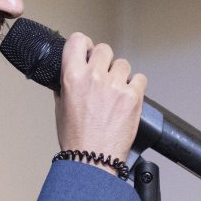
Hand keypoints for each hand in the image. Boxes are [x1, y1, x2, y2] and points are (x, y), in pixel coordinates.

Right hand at [53, 32, 146, 168]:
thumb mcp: (60, 108)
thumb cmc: (76, 139)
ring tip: (116, 92)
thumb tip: (70, 75)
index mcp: (72, 77)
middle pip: (104, 49)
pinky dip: (136, 87)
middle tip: (103, 76)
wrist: (93, 160)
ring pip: (123, 64)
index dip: (84, 45)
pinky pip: (139, 79)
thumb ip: (65, 87)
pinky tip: (128, 98)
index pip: (78, 40)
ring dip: (120, 75)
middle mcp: (94, 77)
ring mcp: (115, 86)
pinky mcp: (133, 97)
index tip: (87, 52)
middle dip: (104, 61)